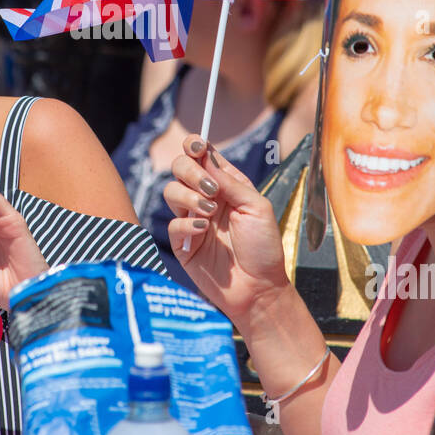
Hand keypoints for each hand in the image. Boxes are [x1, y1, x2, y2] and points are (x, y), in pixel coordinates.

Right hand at [163, 136, 292, 325]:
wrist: (259, 289)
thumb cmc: (264, 247)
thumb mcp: (256, 207)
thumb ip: (230, 182)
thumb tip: (205, 157)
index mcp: (226, 185)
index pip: (201, 156)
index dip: (195, 145)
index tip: (197, 146)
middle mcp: (206, 198)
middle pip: (180, 168)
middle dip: (190, 171)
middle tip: (209, 188)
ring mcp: (192, 219)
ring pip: (170, 191)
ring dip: (188, 196)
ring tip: (209, 211)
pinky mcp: (182, 243)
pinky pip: (172, 224)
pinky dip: (186, 223)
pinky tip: (203, 231)